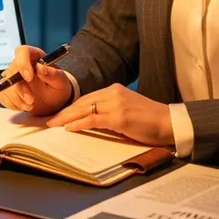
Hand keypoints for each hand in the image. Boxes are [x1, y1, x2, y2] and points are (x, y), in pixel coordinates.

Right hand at [0, 45, 72, 116]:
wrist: (53, 101)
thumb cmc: (57, 87)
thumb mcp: (60, 82)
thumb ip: (53, 74)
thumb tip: (40, 68)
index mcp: (34, 56)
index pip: (22, 52)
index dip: (23, 63)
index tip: (29, 77)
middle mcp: (20, 64)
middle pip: (12, 71)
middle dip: (20, 88)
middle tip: (31, 100)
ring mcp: (12, 77)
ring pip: (5, 85)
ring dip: (16, 98)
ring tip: (30, 106)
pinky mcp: (7, 90)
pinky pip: (2, 95)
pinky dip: (12, 104)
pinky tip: (23, 106)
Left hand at [46, 83, 173, 146]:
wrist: (169, 122)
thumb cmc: (149, 120)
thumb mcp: (127, 110)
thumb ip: (110, 111)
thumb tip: (90, 121)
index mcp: (115, 90)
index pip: (87, 98)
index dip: (70, 107)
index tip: (58, 114)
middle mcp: (113, 93)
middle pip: (82, 102)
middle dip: (64, 112)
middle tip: (49, 120)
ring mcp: (116, 104)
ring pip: (85, 109)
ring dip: (67, 118)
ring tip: (54, 125)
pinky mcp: (120, 117)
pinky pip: (94, 119)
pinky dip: (80, 124)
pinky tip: (70, 128)